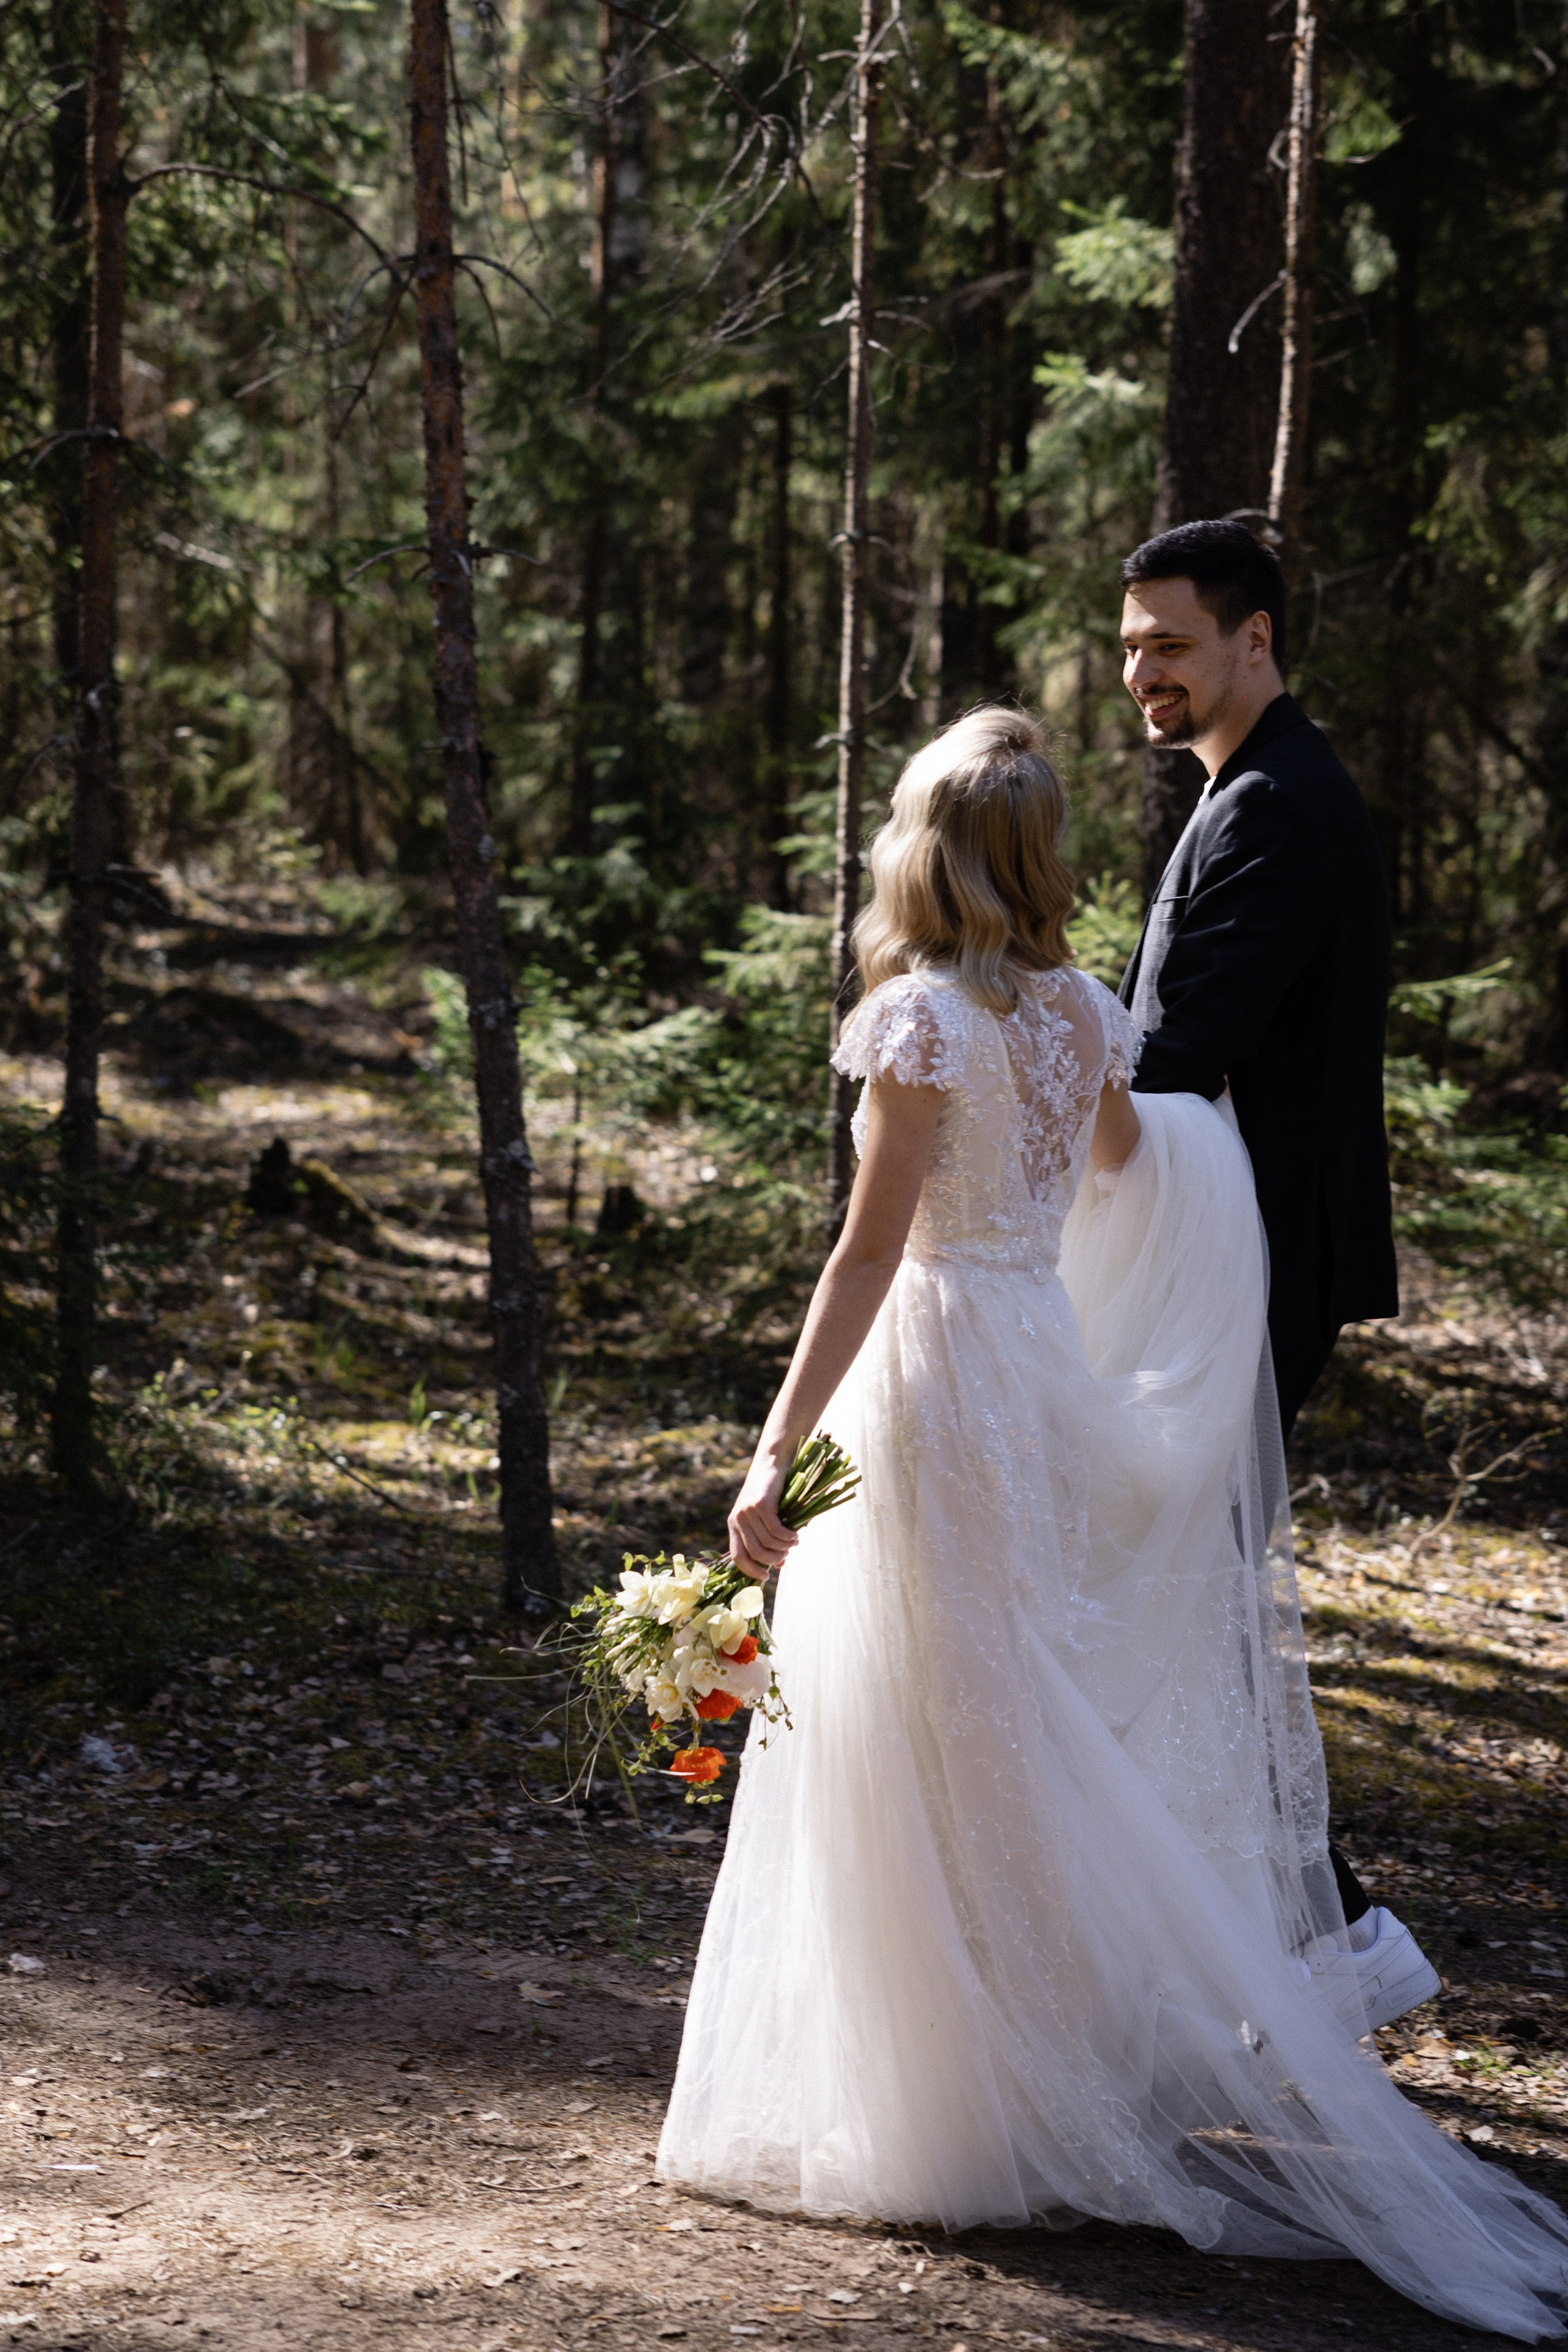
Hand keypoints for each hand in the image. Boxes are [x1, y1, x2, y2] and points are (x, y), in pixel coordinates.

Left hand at [727, 1445, 797, 1574]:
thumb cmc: (773, 1492)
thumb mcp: (767, 1518)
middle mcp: (737, 1519)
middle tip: (787, 1555)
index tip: (766, 1577)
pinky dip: (788, 1537)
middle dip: (774, 1559)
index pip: (738, 1556)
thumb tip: (780, 1565)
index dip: (751, 1570)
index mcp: (734, 1524)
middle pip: (755, 1553)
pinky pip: (775, 1531)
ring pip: (767, 1543)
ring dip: (784, 1547)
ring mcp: (747, 1511)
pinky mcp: (760, 1504)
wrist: (772, 1461)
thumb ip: (769, 1540)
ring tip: (794, 1542)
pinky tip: (795, 1535)